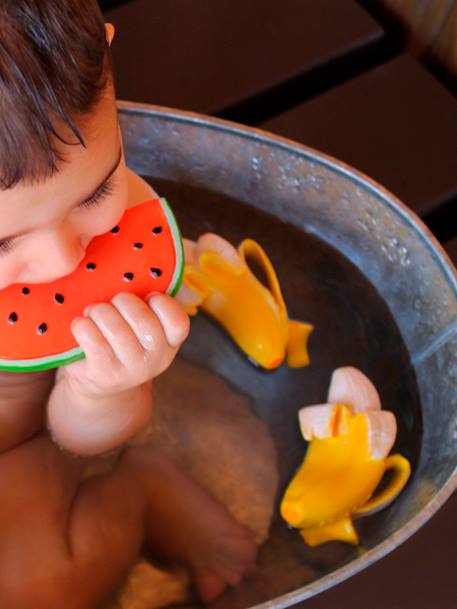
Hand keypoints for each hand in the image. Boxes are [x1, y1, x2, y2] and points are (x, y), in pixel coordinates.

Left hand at [59, 292, 189, 397]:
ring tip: (93, 312)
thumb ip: (145, 302)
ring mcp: (133, 370)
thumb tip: (132, 261)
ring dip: (99, 313)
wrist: (101, 381)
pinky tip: (80, 324)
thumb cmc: (122, 339)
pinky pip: (94, 343)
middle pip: (145, 322)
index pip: (178, 321)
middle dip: (123, 302)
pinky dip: (83, 327)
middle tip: (111, 301)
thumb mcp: (141, 324)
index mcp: (171, 342)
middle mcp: (157, 359)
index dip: (162, 303)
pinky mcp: (106, 376)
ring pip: (117, 331)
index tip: (147, 296)